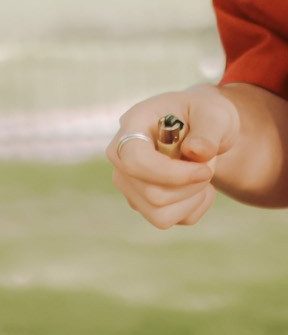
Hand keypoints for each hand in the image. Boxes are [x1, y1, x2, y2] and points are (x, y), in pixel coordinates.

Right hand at [107, 86, 237, 228]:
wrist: (199, 127)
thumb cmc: (202, 115)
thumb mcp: (214, 114)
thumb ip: (208, 131)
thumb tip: (197, 152)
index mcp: (131, 129)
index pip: (134, 161)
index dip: (170, 173)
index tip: (204, 170)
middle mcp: (121, 160)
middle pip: (152, 195)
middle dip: (192, 186)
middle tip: (207, 165)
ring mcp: (129, 184)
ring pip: (161, 215)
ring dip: (192, 199)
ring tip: (200, 174)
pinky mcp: (141, 202)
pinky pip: (173, 220)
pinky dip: (194, 207)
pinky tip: (196, 186)